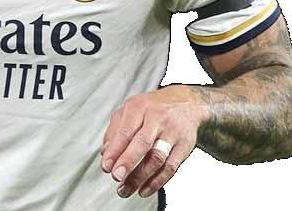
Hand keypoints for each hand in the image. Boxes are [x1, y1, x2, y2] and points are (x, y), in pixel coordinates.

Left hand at [100, 84, 207, 198]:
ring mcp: (172, 132)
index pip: (125, 131)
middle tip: (117, 176)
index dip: (115, 150)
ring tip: (127, 188)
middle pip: (142, 143)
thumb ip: (115, 129)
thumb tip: (106, 152)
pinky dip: (156, 182)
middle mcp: (156, 118)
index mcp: (139, 107)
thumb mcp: (131, 108)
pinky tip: (144, 189)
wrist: (186, 102)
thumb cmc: (154, 107)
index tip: (106, 166)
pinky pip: (170, 167)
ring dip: (140, 177)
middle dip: (128, 162)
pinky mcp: (184, 146)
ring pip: (157, 157)